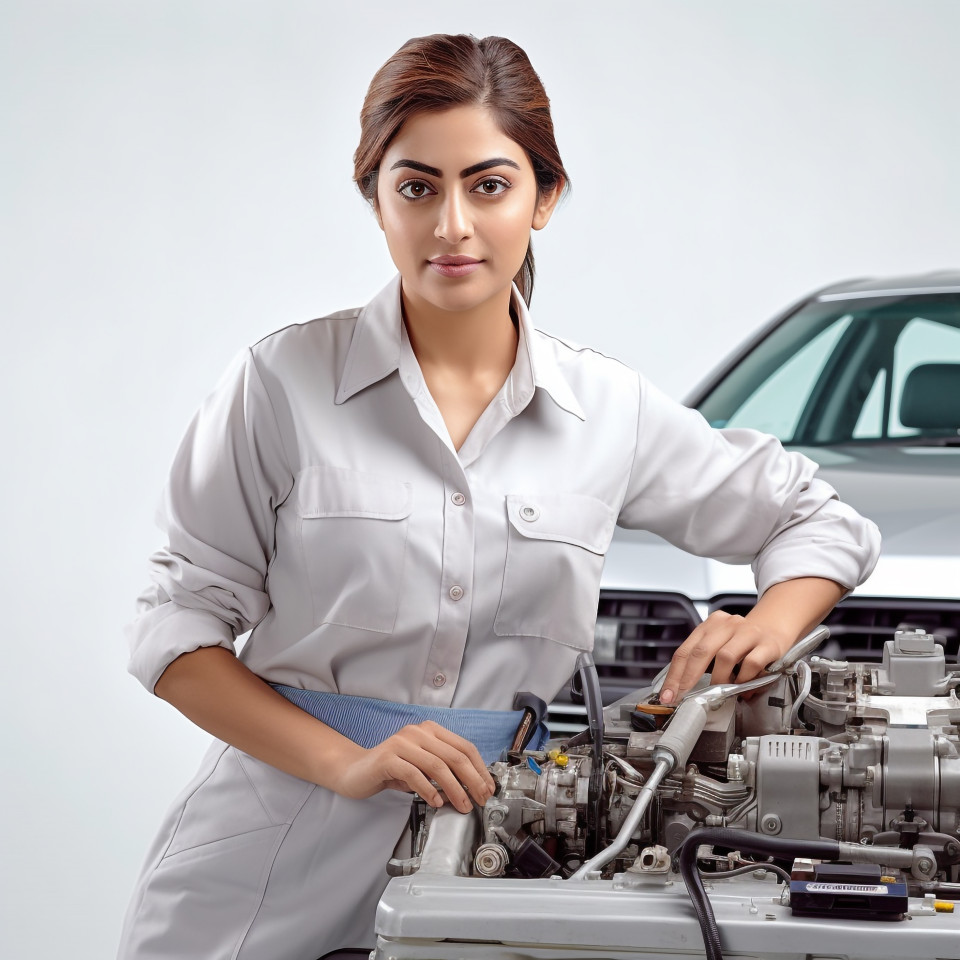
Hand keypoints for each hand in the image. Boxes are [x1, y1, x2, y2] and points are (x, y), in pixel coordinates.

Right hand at [332, 721, 495, 813]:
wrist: (356, 771)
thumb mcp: (423, 766)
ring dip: (454, 789)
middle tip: (479, 799)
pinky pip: (414, 774)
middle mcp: (418, 732)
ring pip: (437, 765)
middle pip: (454, 756)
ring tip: (461, 805)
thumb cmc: (392, 770)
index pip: (464, 746)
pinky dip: (428, 790)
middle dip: (472, 780)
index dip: (480, 768)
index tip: (488, 788)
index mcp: (430, 730)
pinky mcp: (387, 758)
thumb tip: (474, 785)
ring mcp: (401, 743)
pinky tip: (435, 802)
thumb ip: (444, 769)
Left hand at [659, 610, 792, 704]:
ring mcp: (747, 633)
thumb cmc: (741, 642)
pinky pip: (751, 664)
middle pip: (701, 652)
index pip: (685, 650)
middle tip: (685, 697)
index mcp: (710, 625)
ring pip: (725, 657)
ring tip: (720, 692)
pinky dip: (744, 679)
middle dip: (689, 678)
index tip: (668, 694)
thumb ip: (702, 662)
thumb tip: (682, 689)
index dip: (674, 675)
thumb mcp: (719, 644)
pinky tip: (743, 687)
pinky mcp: (767, 644)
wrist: (773, 629)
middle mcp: (727, 625)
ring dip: (719, 679)